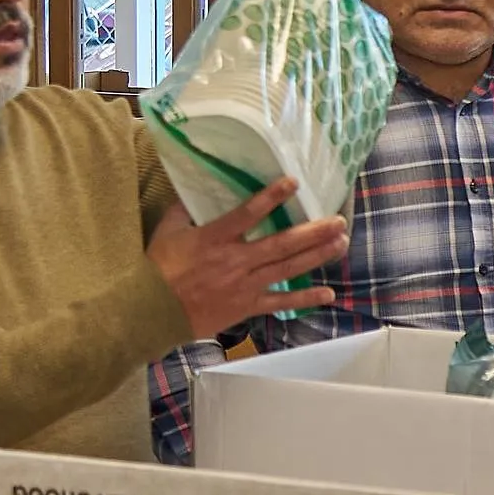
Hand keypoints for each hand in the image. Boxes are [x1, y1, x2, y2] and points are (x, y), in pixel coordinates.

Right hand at [151, 178, 348, 340]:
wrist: (152, 312)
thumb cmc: (158, 269)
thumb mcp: (167, 231)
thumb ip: (184, 207)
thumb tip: (194, 186)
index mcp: (215, 238)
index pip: (248, 213)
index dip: (271, 197)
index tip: (294, 182)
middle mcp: (236, 260)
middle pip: (281, 244)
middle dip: (313, 231)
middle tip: (339, 220)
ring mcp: (245, 285)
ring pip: (287, 269)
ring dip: (316, 256)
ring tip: (341, 244)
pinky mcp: (247, 305)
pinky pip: (280, 302)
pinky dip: (305, 299)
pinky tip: (328, 293)